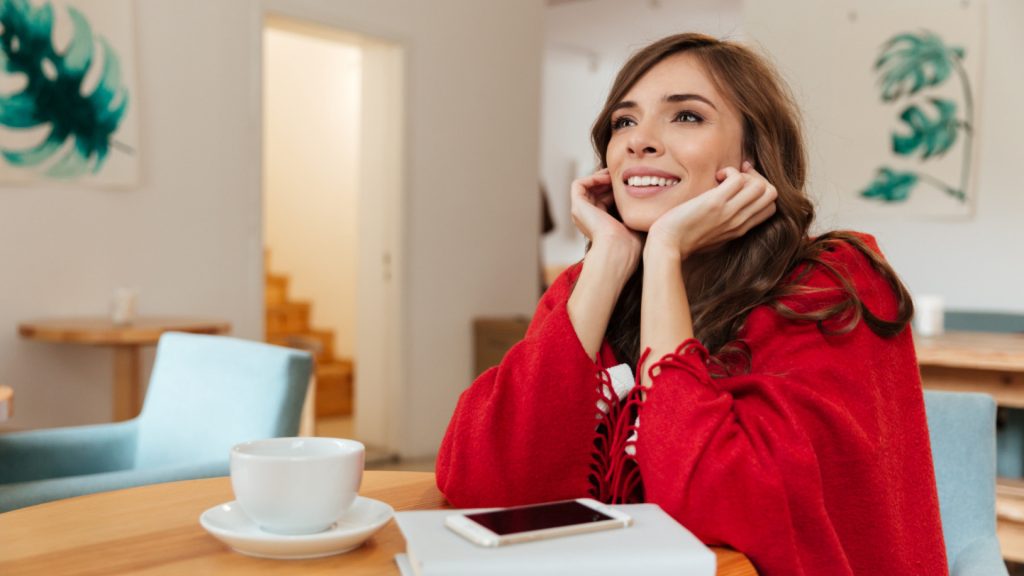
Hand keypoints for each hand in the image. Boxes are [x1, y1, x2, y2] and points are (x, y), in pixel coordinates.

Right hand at [570, 169, 641, 272]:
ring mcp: (580, 212)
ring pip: (587, 187)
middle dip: (609, 181)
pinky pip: (579, 184)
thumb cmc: (630, 243)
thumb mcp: (635, 224)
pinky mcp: (577, 206)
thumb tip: (654, 203)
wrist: (618, 248)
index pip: (605, 200)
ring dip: (601, 177)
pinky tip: (608, 178)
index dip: (616, 190)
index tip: (630, 184)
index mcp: (599, 225)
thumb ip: (637, 213)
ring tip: (616, 175)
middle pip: (595, 192)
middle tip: (623, 175)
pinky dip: (593, 178)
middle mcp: (587, 218)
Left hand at [646, 162, 776, 260]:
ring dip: (743, 174)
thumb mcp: (711, 234)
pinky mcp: (715, 203)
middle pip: (771, 193)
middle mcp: (739, 221)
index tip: (740, 185)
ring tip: (723, 178)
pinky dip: (730, 171)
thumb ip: (724, 223)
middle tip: (734, 177)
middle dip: (756, 178)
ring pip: (761, 186)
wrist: (667, 245)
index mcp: (740, 229)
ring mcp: (729, 213)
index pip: (770, 206)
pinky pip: (738, 179)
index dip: (760, 190)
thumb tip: (727, 203)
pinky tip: (715, 177)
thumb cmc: (683, 238)